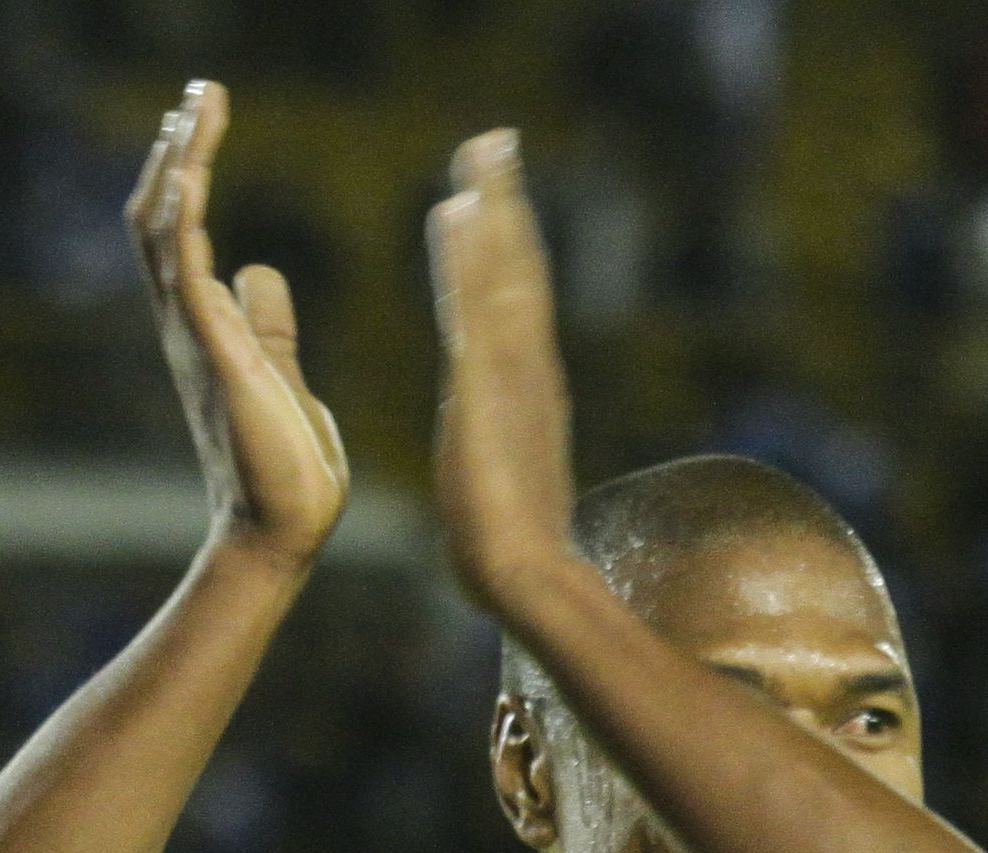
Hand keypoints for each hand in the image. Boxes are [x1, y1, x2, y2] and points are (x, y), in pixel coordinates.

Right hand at [127, 82, 347, 572]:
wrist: (283, 533)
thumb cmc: (284, 469)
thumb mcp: (281, 376)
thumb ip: (266, 325)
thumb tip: (259, 272)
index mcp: (204, 326)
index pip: (180, 232)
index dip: (184, 173)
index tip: (201, 119)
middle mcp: (185, 324)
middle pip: (161, 216)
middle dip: (176, 151)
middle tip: (197, 94)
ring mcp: (193, 337)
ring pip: (167, 229)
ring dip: (181, 162)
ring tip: (198, 105)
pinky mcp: (214, 353)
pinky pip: (186, 265)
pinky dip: (187, 210)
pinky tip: (198, 166)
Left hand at [425, 129, 576, 616]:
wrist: (527, 578)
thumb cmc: (508, 546)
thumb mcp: (499, 476)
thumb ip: (501, 444)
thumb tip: (497, 439)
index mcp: (524, 386)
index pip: (513, 301)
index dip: (505, 244)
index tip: (489, 193)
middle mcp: (529, 367)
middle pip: (518, 269)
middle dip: (506, 202)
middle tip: (494, 139)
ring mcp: (514, 373)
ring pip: (505, 273)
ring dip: (495, 207)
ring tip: (482, 149)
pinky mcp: (488, 386)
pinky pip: (477, 302)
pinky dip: (471, 253)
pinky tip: (458, 210)